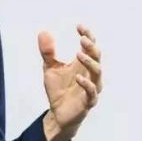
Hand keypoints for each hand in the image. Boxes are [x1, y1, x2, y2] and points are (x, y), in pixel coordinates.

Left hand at [39, 24, 102, 140]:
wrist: (57, 114)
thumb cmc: (58, 90)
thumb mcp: (49, 68)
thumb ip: (48, 52)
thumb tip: (43, 31)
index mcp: (83, 64)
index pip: (90, 46)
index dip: (88, 35)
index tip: (79, 26)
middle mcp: (90, 74)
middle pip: (97, 56)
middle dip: (91, 47)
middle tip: (83, 38)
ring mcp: (91, 87)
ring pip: (98, 72)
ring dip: (90, 62)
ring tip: (79, 54)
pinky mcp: (88, 101)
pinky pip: (91, 92)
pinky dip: (87, 84)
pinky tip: (78, 77)